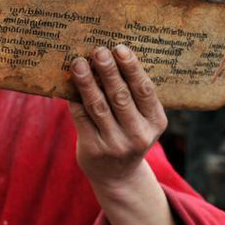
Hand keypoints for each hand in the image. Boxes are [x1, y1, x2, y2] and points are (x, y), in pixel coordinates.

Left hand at [68, 45, 167, 187]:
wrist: (118, 176)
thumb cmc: (128, 135)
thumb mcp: (141, 119)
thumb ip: (131, 95)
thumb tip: (108, 57)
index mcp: (155, 122)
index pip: (144, 90)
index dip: (132, 68)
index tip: (121, 48)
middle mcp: (138, 134)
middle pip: (120, 96)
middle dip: (108, 71)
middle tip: (98, 50)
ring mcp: (115, 144)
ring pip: (98, 106)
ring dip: (87, 82)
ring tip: (78, 62)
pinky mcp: (93, 149)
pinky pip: (81, 117)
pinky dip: (75, 99)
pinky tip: (69, 83)